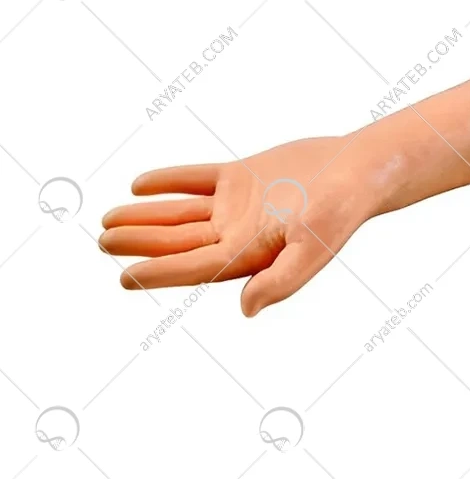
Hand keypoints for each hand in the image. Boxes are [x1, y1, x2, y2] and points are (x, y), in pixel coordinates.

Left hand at [99, 136, 379, 316]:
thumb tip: (246, 309)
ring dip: (146, 215)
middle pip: (179, 241)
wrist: (359, 169)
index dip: (158, 273)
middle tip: (102, 241)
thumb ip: (281, 281)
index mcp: (251, 255)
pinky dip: (169, 181)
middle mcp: (239, 233)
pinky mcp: (243, 177)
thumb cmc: (341, 212)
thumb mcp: (313, 249)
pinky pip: (197, 180)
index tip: (124, 276)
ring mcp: (238, 205)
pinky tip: (141, 184)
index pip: (194, 267)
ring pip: (182, 213)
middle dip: (140, 242)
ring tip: (108, 219)